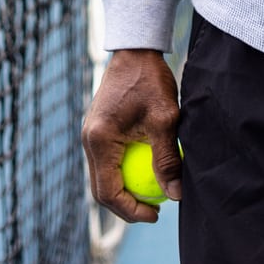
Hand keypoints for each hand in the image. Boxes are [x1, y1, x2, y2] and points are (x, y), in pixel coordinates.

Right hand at [81, 48, 182, 223]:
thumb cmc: (150, 80)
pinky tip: (147, 171)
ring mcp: (90, 134)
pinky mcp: (98, 129)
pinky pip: (106, 161)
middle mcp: (88, 140)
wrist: (135, 49)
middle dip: (126, 206)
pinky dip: (123, 173)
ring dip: (124, 191)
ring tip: (153, 194)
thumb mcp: (165, 119)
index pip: (109, 191)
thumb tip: (175, 194)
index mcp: (99, 140)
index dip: (131, 210)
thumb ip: (168, 158)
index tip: (156, 214)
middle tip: (155, 210)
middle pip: (101, 189)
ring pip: (102, 177)